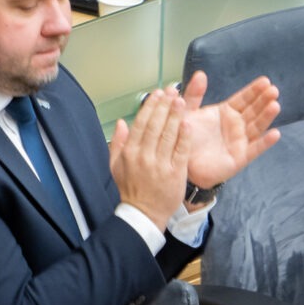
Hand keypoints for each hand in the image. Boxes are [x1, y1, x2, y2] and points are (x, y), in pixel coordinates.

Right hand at [107, 87, 191, 230]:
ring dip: (175, 116)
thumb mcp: (115, 165)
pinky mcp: (175, 172)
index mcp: (130, 152)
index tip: (157, 94)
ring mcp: (160, 164)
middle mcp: (144, 155)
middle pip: (155, 125)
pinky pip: (180, 150)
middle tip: (172, 91)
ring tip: (181, 100)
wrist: (143, 213)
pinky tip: (188, 123)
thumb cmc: (130, 189)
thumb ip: (118, 142)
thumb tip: (123, 122)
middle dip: (164, 106)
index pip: (141, 123)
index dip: (150, 107)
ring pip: (168, 135)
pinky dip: (184, 136)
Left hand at [169, 70, 281, 190]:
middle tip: (273, 90)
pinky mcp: (240, 157)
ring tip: (275, 105)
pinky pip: (255, 149)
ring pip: (257, 127)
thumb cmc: (184, 135)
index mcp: (225, 112)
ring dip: (266, 116)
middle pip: (253, 110)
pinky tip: (275, 133)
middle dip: (263, 100)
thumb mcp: (186, 112)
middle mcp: (236, 125)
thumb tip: (201, 74)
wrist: (180, 161)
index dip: (254, 90)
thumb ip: (194, 94)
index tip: (265, 80)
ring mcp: (240, 141)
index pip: (243, 99)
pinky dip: (265, 142)